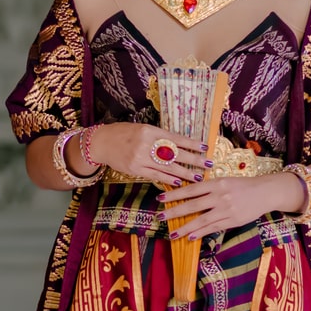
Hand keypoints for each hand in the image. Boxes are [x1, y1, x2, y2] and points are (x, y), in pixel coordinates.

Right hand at [83, 122, 209, 187]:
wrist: (102, 143)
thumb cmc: (124, 133)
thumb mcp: (142, 129)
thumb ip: (159, 136)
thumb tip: (181, 144)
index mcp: (150, 131)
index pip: (176, 138)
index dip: (192, 143)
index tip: (205, 147)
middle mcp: (146, 144)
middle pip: (175, 153)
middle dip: (194, 160)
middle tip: (208, 163)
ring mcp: (140, 158)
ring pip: (168, 167)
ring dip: (185, 173)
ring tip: (199, 176)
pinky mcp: (135, 169)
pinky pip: (156, 175)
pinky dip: (169, 179)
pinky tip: (180, 182)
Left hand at [159, 172, 302, 239]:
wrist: (265, 192)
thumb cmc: (242, 186)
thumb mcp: (224, 181)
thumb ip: (208, 188)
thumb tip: (187, 194)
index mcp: (216, 183)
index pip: (191, 189)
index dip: (174, 194)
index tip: (160, 198)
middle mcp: (220, 196)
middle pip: (193, 205)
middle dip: (174, 212)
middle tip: (160, 216)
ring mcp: (226, 209)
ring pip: (202, 220)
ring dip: (185, 228)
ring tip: (173, 233)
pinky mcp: (233, 220)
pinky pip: (213, 228)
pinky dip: (201, 233)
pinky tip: (190, 237)